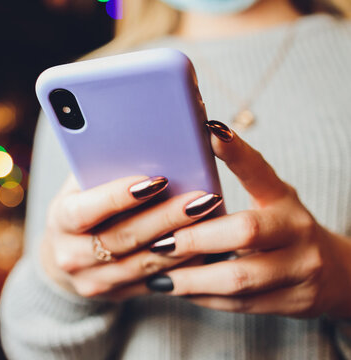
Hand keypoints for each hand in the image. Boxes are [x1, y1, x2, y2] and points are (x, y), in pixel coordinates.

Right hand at [40, 173, 222, 298]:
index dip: (119, 196)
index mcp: (60, 222)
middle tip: (200, 198)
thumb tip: (139, 142)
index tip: (155, 180)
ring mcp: (95, 281)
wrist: (63, 258)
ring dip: (182, 241)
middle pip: (124, 237)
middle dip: (166, 217)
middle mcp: (73, 256)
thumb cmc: (77, 209)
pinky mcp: (118, 294)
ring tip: (210, 217)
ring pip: (145, 263)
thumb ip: (100, 169)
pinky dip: (182, 263)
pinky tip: (206, 245)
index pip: (86, 210)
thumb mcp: (78, 187)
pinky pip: (156, 281)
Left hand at [145, 121, 350, 318]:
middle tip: (158, 242)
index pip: (259, 171)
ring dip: (193, 278)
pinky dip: (205, 299)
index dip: (236, 152)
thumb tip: (193, 148)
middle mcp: (296, 230)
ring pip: (240, 277)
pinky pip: (242, 305)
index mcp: (283, 198)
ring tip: (159, 275)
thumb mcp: (270, 201)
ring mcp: (301, 268)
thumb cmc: (286, 229)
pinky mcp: (295, 301)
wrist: (337, 274)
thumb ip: (240, 184)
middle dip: (195, 238)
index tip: (208, 131)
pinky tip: (180, 291)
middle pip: (244, 232)